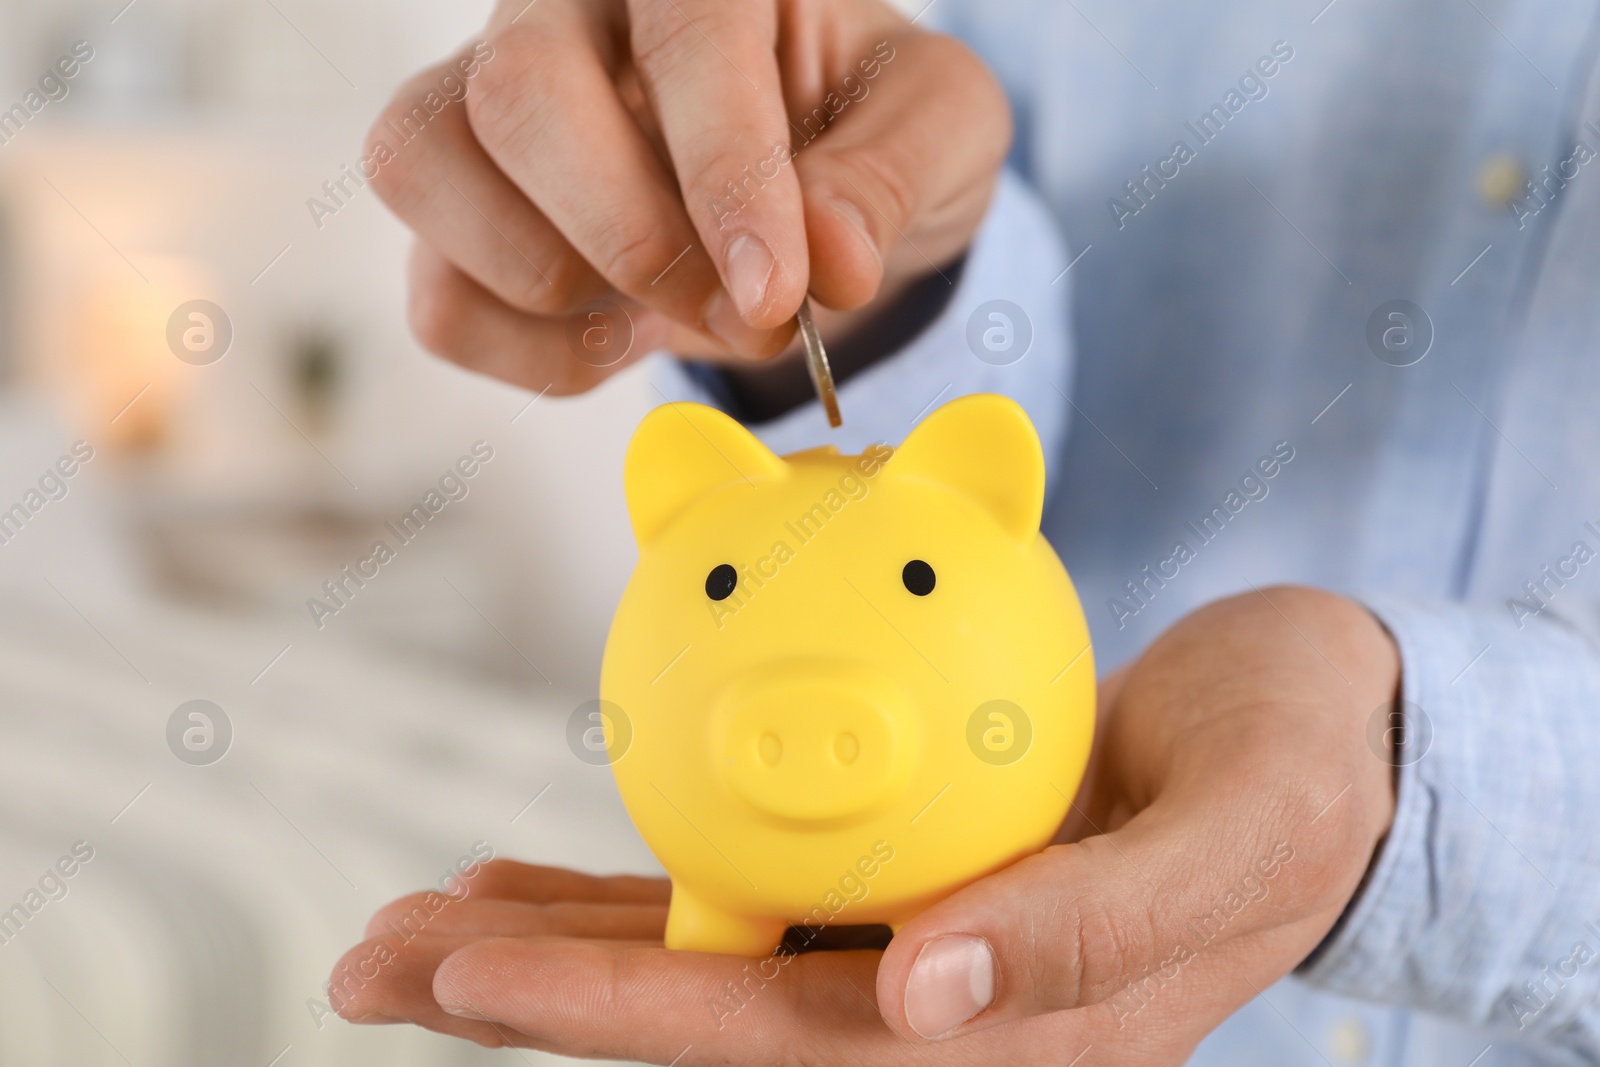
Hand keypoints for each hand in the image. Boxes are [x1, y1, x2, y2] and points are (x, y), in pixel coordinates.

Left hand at [330, 585, 1398, 1063]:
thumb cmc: (1303, 775)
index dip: (617, 1015)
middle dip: (529, 996)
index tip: (471, 971)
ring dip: (548, 943)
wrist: (1326, 728)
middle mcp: (932, 1009)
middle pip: (698, 1018)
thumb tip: (920, 997)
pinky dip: (631, 882)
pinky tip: (528, 869)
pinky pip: (747, 888)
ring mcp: (907, 947)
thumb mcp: (1240, 837)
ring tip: (406, 923)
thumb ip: (1095, 932)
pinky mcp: (901, 874)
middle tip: (365, 962)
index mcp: (1005, 1036)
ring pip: (700, 956)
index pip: (777, 1045)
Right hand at [367, 0, 1010, 394]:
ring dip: (559, 287)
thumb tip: (826, 262)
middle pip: (518, 94)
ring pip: (424, 170)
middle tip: (744, 316)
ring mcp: (483, 104)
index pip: (684, 35)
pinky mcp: (457, 213)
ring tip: (675, 315)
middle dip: (634, 241)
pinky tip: (620, 341)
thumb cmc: (868, 126)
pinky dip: (531, 356)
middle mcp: (565, 11)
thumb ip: (891, 178)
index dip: (725, 172)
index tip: (778, 292)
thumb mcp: (937, 130)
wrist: (810, 186)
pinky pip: (437, 295)